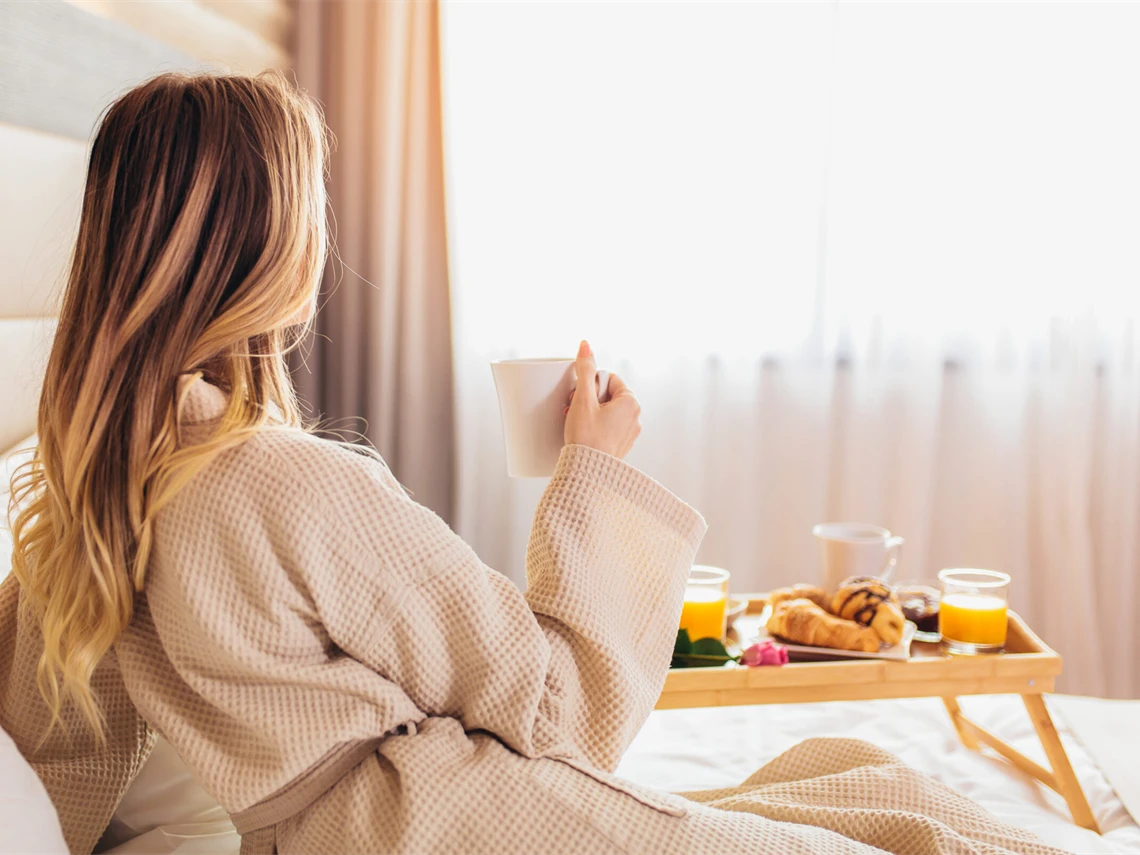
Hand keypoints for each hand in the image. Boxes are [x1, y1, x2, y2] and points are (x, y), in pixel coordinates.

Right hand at [564, 341, 640, 459]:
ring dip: (589, 412)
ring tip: (576, 422)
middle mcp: (635, 418)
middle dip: (588, 399)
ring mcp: (629, 434)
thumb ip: (585, 370)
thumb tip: (586, 345)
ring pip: (607, 412)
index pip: (610, 379)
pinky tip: (582, 433)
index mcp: (631, 403)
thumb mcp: (583, 399)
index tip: (580, 396)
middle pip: (608, 395)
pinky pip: (607, 427)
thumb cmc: (586, 438)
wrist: (586, 474)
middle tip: (574, 408)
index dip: (591, 385)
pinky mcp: (620, 446)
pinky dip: (594, 426)